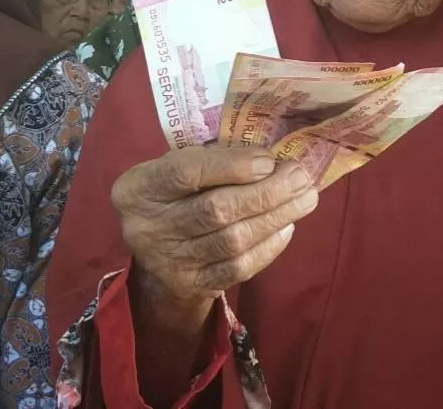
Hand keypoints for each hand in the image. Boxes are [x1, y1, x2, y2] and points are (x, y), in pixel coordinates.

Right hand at [111, 145, 317, 306]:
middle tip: (301, 177)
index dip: (231, 166)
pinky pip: (238, 269)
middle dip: (266, 193)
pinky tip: (286, 227)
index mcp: (138, 188)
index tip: (268, 160)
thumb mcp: (180, 167)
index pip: (185, 173)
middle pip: (216, 210)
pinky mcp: (191, 286)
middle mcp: (147, 228)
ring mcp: (168, 262)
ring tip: (305, 199)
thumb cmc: (177, 195)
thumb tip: (273, 157)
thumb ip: (215, 159)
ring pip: (232, 241)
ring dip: (276, 218)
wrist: (158, 254)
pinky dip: (268, 247)